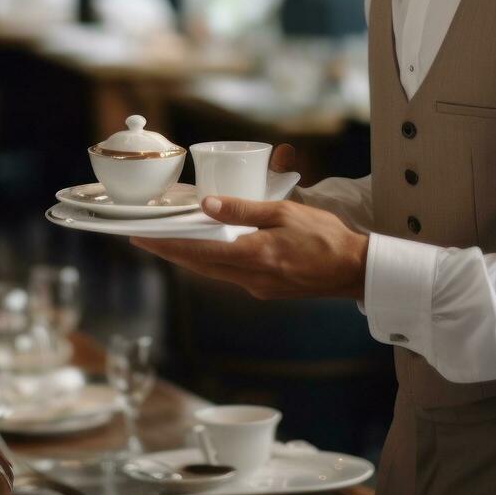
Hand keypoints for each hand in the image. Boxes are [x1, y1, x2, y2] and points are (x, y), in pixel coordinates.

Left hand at [131, 193, 368, 300]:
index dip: (165, 245)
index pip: (197, 252)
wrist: (354, 270)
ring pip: (213, 272)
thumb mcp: (283, 212)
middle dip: (170, 252)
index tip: (140, 239)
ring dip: (190, 258)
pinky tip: (209, 250)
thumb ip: (243, 209)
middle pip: (198, 265)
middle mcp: (250, 277)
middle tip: (145, 239)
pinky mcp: (266, 289)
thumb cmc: (325, 236)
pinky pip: (230, 275)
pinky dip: (213, 261)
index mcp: (253, 255)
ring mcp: (258, 287)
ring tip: (170, 243)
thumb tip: (207, 205)